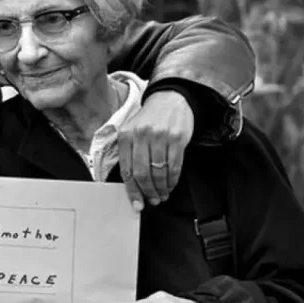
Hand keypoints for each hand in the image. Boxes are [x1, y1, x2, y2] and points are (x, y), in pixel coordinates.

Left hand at [118, 90, 192, 210]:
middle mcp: (141, 136)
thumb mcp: (131, 130)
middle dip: (147, 192)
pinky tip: (171, 185)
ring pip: (158, 172)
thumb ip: (128, 153)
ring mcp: (160, 137)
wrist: (169, 99)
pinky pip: (174, 166)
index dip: (132, 190)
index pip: (126, 170)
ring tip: (162, 195)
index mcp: (126, 135)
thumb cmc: (149, 119)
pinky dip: (172, 180)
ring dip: (161, 188)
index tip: (137, 203)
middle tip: (152, 200)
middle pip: (142, 173)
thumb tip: (131, 183)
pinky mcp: (177, 138)